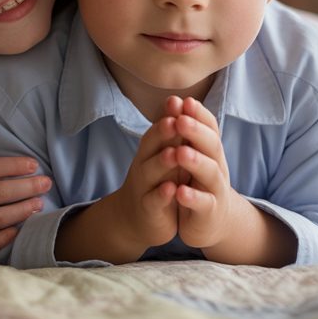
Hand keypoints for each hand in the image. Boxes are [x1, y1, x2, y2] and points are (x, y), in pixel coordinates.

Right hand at [103, 106, 185, 250]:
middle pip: (151, 146)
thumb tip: (181, 99)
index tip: (179, 101)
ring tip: (175, 153)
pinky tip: (171, 189)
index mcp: (151, 151)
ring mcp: (144, 187)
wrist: (136, 219)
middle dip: (163, 133)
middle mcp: (144, 165)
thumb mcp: (166, 156)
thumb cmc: (158, 182)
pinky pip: (153, 200)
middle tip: (175, 120)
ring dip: (163, 162)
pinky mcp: (148, 210)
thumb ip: (173, 133)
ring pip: (150, 172)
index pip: (158, 129)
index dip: (168, 116)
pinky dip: (161, 194)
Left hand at [169, 96, 248, 250]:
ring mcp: (215, 189)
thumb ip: (185, 132)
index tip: (185, 101)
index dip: (199, 115)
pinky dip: (192, 197)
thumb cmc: (198, 183)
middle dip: (196, 132)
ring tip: (180, 153)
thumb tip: (175, 99)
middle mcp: (217, 166)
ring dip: (195, 162)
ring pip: (209, 173)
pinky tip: (179, 192)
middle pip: (211, 145)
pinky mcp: (209, 212)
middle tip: (181, 120)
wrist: (213, 222)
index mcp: (210, 151)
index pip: (209, 127)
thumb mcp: (193, 155)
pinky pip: (203, 203)